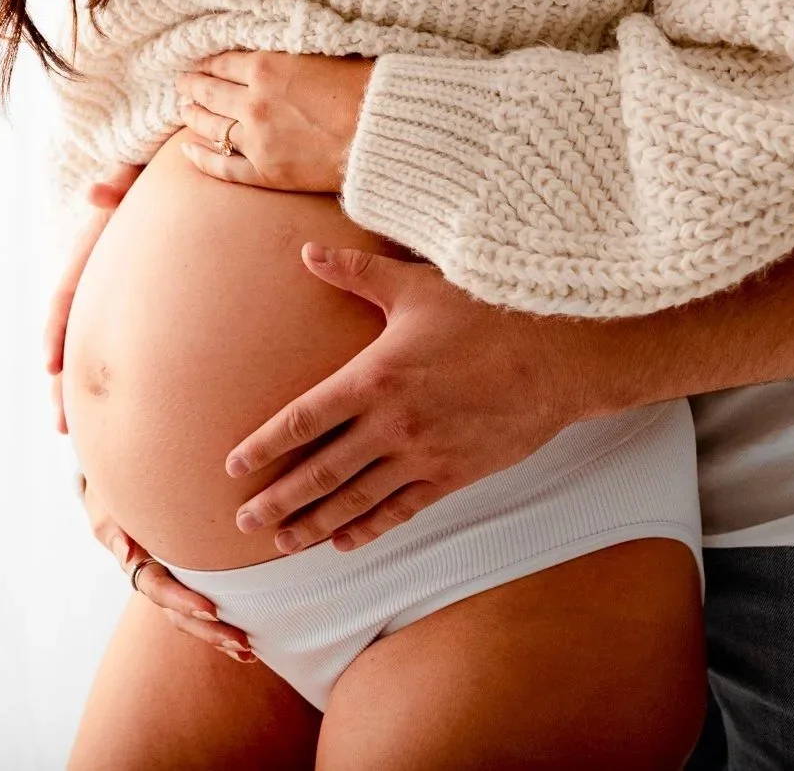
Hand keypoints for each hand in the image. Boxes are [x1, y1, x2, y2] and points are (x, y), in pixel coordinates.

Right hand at [44, 163, 142, 433]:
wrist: (164, 174)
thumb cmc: (149, 172)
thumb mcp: (134, 173)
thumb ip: (119, 182)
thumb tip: (98, 192)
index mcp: (91, 254)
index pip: (66, 296)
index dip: (55, 331)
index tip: (51, 367)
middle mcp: (96, 282)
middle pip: (73, 338)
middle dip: (64, 384)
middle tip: (62, 424)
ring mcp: (113, 300)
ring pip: (93, 351)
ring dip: (83, 391)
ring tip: (79, 434)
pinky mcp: (135, 310)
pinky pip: (120, 349)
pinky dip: (116, 380)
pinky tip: (123, 413)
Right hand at [78, 474, 254, 664]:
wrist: (121, 488)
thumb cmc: (114, 496)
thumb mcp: (106, 510)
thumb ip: (114, 530)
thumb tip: (127, 552)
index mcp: (138, 566)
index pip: (160, 589)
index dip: (183, 601)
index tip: (211, 611)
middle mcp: (157, 580)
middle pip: (181, 615)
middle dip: (211, 632)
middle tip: (242, 643)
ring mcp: (174, 583)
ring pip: (194, 618)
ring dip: (220, 637)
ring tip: (249, 651)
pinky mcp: (191, 578)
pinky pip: (205, 606)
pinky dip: (223, 625)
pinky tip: (248, 641)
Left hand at [175, 51, 373, 193]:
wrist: (385, 134)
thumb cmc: (367, 88)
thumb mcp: (325, 56)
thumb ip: (291, 58)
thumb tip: (277, 56)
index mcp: (267, 67)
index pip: (223, 63)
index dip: (207, 63)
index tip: (199, 64)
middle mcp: (253, 102)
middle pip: (210, 93)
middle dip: (193, 86)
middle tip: (183, 84)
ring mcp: (256, 140)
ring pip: (211, 127)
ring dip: (193, 116)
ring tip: (185, 110)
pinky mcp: (266, 172)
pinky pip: (223, 167)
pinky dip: (201, 159)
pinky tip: (186, 152)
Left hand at [226, 245, 588, 553]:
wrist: (560, 356)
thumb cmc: (486, 312)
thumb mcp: (416, 287)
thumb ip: (357, 273)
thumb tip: (308, 252)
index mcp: (373, 377)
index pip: (302, 420)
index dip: (264, 447)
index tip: (232, 467)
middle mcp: (391, 424)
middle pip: (320, 471)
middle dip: (278, 499)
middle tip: (243, 521)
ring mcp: (423, 455)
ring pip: (356, 499)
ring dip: (314, 523)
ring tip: (283, 541)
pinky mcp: (455, 474)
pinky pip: (402, 510)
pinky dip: (370, 528)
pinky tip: (344, 542)